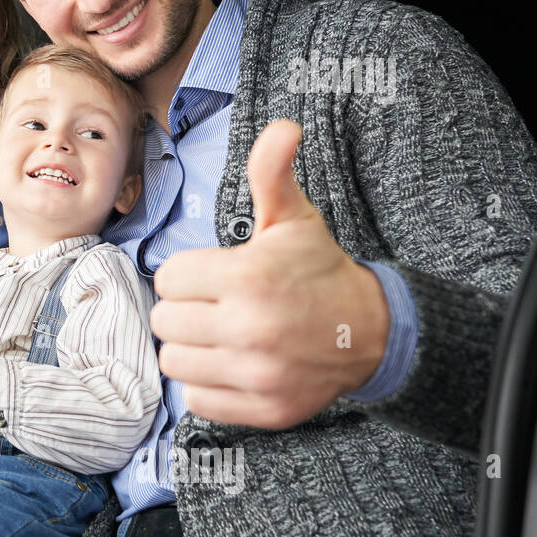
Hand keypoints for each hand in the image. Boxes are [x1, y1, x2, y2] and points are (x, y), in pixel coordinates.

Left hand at [150, 120, 388, 428]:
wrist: (370, 332)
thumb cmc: (317, 270)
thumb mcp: (293, 218)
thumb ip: (271, 173)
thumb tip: (282, 126)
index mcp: (250, 278)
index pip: (169, 278)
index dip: (187, 274)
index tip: (214, 275)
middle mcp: (251, 329)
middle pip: (165, 321)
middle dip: (186, 309)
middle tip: (216, 305)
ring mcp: (258, 375)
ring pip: (174, 362)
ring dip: (190, 348)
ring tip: (220, 334)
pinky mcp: (263, 410)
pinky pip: (197, 400)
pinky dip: (207, 384)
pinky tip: (231, 364)